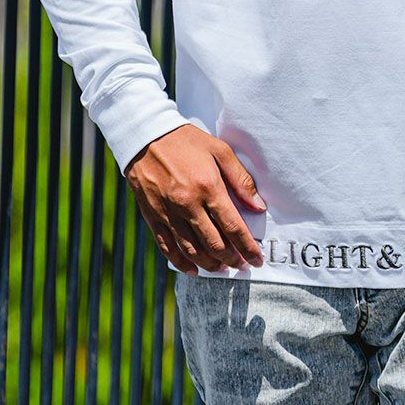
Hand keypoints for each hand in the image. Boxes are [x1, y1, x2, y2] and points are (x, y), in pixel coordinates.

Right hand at [124, 125, 265, 274]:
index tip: (257, 259)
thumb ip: (241, 179)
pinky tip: (193, 269)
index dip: (247, 247)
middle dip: (232, 259)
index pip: (233, 227)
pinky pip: (167, 248)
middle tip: (242, 266)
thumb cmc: (186, 140)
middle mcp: (188, 204)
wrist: (146, 135)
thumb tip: (259, 206)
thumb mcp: (219, 150)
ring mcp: (168, 213)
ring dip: (210, 264)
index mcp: (208, 187)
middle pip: (214, 244)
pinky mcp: (153, 217)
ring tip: (222, 268)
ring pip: (192, 251)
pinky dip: (181, 263)